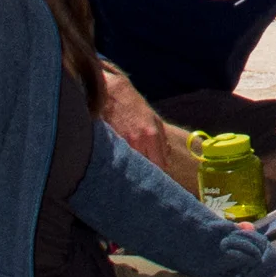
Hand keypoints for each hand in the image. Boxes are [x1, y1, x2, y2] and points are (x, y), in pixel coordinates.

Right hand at [102, 69, 201, 191]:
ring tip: (134, 174)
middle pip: (144, 168)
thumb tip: (166, 161)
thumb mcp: (155, 120)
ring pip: (130, 165)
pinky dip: (121, 163)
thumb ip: (162, 142)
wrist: (112, 95)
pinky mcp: (110, 144)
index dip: (160, 173)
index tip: (160, 180)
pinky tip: (121, 164)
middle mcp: (137, 142)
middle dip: (146, 175)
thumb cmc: (136, 107)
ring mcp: (122, 143)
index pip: (159, 165)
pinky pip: (118, 159)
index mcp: (151, 136)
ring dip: (133, 170)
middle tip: (148, 181)